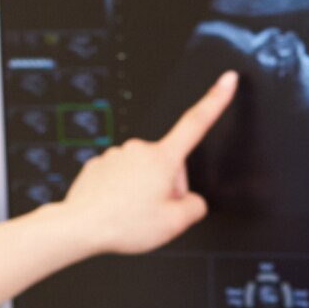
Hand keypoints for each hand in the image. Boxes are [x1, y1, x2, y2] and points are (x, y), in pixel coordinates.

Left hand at [60, 71, 237, 254]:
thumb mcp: (176, 224)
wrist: (81, 227)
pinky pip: (122, 178)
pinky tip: (118, 208)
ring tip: (133, 213)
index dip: (216, 99)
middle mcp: (139, 150)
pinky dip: (123, 193)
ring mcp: (117, 155)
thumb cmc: (124, 224)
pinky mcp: (100, 165)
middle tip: (155, 211)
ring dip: (145, 191)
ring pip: (144, 173)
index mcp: (163, 159)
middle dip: (168, 186)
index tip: (227, 80)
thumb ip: (196, 207)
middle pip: (169, 165)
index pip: (197, 122)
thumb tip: (192, 202)